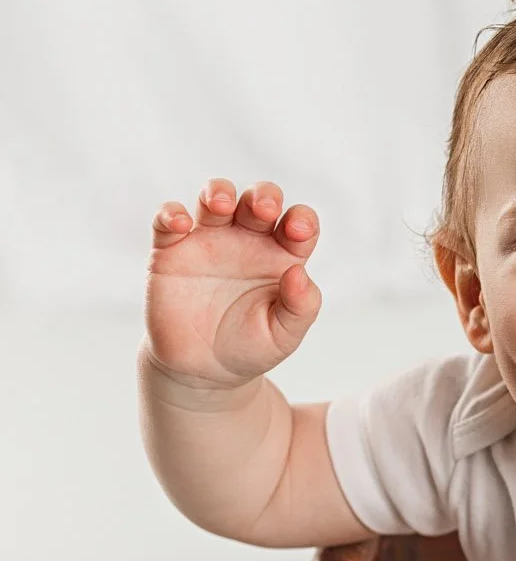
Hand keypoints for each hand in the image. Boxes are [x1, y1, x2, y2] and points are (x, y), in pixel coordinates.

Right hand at [145, 178, 321, 391]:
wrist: (202, 368)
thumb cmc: (250, 346)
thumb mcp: (284, 334)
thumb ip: (300, 306)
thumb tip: (300, 273)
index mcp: (281, 256)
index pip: (298, 224)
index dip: (302, 219)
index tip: (298, 230)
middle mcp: (247, 241)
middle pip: (257, 200)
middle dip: (263, 196)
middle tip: (264, 209)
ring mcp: (209, 241)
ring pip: (214, 198)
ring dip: (218, 191)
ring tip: (221, 205)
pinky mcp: (172, 250)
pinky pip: (167, 220)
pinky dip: (172, 214)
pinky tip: (181, 224)